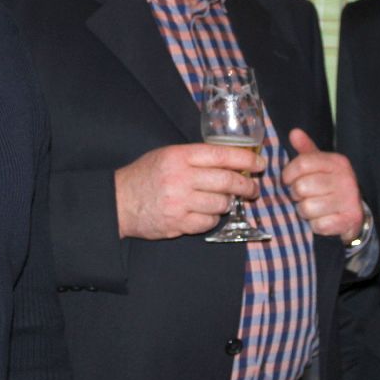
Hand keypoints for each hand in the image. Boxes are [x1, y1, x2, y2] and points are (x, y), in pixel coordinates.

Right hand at [115, 143, 262, 239]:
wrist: (119, 202)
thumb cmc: (146, 175)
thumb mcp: (167, 155)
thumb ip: (196, 157)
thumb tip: (231, 162)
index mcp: (179, 156)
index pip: (221, 155)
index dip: (246, 158)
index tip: (260, 163)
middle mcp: (181, 178)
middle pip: (227, 181)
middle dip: (246, 185)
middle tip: (253, 188)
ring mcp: (179, 203)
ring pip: (221, 204)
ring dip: (227, 203)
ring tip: (222, 200)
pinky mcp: (178, 224)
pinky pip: (208, 223)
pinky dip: (211, 219)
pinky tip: (205, 213)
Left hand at [281, 128, 363, 243]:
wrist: (355, 212)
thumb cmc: (330, 186)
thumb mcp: (320, 166)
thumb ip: (306, 150)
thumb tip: (294, 132)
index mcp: (337, 162)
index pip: (302, 163)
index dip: (288, 174)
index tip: (288, 180)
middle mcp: (345, 179)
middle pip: (302, 187)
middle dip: (296, 195)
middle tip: (303, 196)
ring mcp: (349, 200)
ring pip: (307, 208)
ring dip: (304, 211)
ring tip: (312, 208)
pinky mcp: (349, 219)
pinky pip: (318, 225)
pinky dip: (315, 225)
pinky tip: (322, 219)